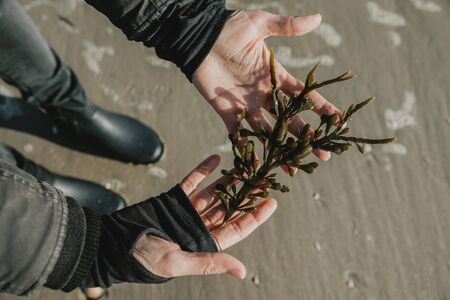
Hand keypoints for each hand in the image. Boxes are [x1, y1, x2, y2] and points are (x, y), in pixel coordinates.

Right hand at [133, 155, 276, 278]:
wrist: (116, 243)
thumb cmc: (147, 259)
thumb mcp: (180, 263)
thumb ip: (211, 262)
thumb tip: (242, 271)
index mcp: (206, 243)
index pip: (237, 228)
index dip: (255, 215)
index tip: (271, 201)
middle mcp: (201, 225)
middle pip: (230, 206)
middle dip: (246, 193)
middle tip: (263, 176)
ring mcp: (189, 209)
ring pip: (215, 191)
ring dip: (230, 179)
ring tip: (245, 165)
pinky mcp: (175, 196)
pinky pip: (193, 180)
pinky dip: (204, 170)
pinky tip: (217, 158)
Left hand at [193, 10, 341, 160]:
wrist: (199, 39)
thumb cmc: (229, 29)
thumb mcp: (260, 24)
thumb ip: (286, 26)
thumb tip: (317, 18)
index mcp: (275, 76)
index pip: (304, 95)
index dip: (322, 108)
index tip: (338, 122)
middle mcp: (265, 94)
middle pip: (291, 119)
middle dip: (308, 137)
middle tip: (324, 154)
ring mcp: (247, 105)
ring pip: (269, 132)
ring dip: (282, 149)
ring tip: (296, 166)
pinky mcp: (227, 111)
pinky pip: (239, 134)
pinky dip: (247, 148)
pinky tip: (259, 164)